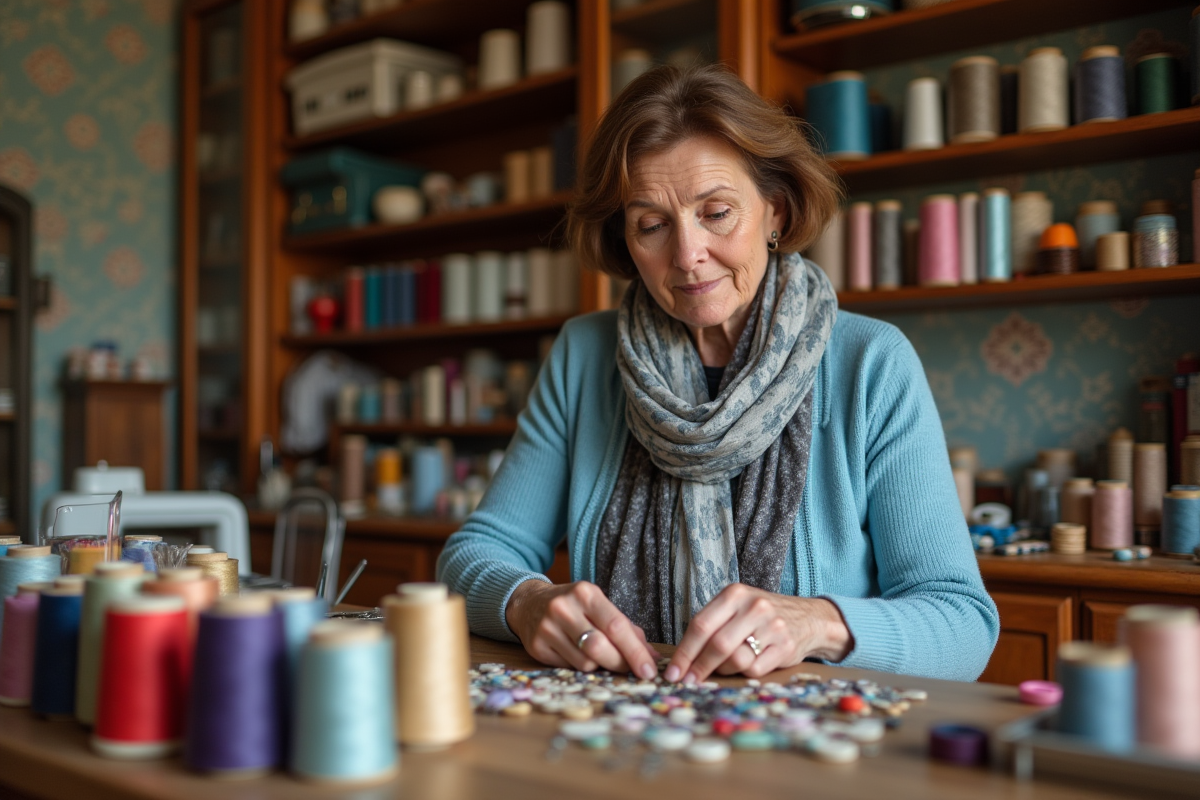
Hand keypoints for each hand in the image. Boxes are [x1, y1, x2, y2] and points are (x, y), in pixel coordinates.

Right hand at [505, 580, 660, 679]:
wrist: (529, 604)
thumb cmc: (574, 606)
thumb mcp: (599, 606)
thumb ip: (626, 629)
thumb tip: (652, 657)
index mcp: (585, 593)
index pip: (616, 626)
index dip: (635, 651)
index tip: (649, 670)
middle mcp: (564, 608)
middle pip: (600, 647)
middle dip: (620, 663)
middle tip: (632, 671)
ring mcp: (547, 628)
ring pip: (585, 662)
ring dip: (600, 666)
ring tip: (600, 657)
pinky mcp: (537, 647)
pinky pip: (568, 668)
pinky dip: (581, 667)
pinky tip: (579, 656)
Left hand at [664, 584, 852, 682]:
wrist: (808, 617)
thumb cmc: (760, 616)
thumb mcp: (736, 607)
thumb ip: (712, 625)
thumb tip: (682, 659)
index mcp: (734, 594)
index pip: (701, 625)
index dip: (684, 652)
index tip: (673, 672)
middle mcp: (753, 606)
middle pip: (716, 645)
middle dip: (699, 667)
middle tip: (688, 681)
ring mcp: (771, 626)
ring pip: (735, 660)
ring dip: (724, 669)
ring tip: (726, 665)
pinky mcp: (785, 646)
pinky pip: (754, 670)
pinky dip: (746, 672)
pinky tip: (750, 663)